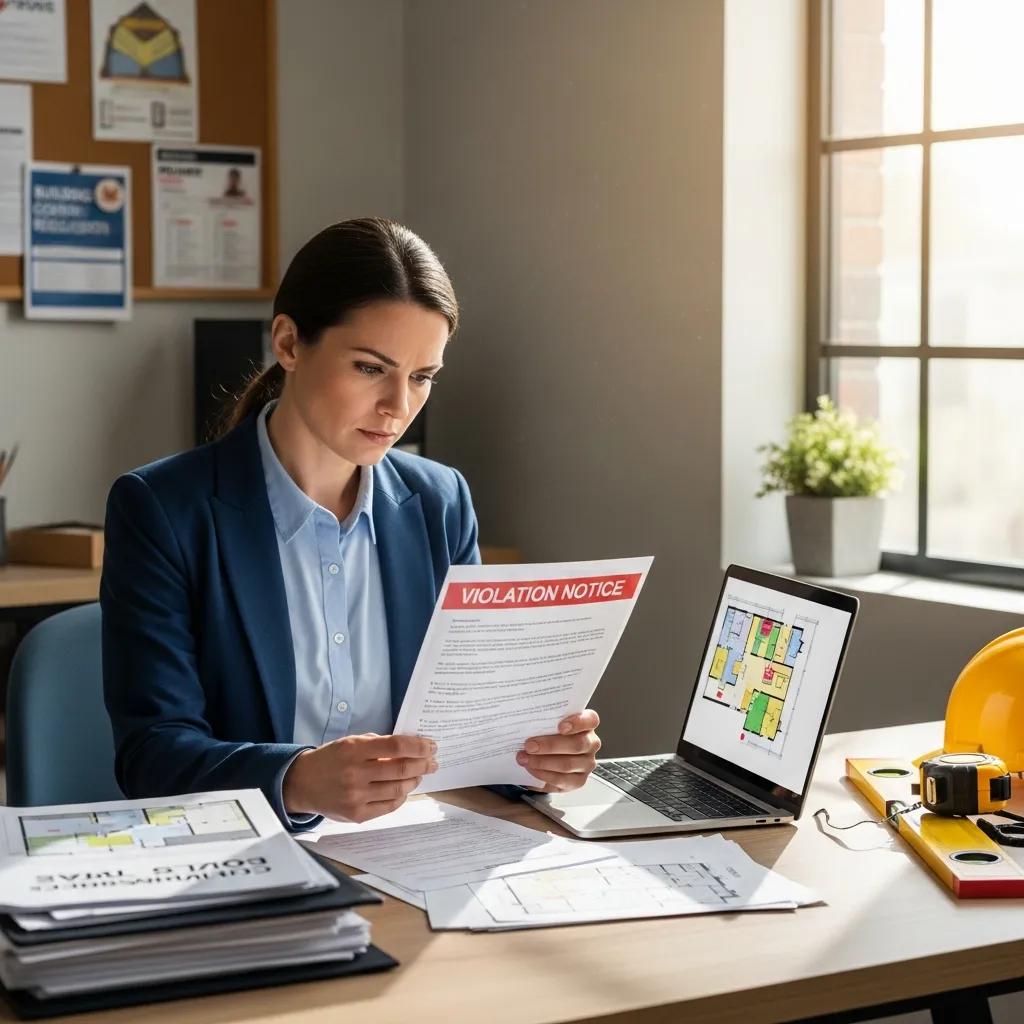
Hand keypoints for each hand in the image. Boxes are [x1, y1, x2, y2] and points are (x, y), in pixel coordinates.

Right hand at [283, 733, 436, 821]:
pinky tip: (404, 789)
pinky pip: (388, 806)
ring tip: (419, 774)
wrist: (302, 783)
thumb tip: (411, 747)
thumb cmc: (331, 759)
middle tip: (433, 762)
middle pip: (401, 769)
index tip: (431, 746)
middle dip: (423, 764)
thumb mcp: (350, 742)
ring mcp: (355, 797)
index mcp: (354, 750)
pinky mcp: (356, 815)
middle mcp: (355, 774)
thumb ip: (378, 744)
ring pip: (398, 789)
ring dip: (414, 780)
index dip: (418, 746)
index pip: (396, 746)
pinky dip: (401, 797)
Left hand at [516, 710, 600, 792]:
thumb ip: (543, 718)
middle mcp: (591, 743)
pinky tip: (531, 769)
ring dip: (542, 762)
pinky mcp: (578, 780)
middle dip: (550, 745)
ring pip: (568, 764)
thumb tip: (525, 719)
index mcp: (587, 724)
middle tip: (529, 745)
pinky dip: (543, 775)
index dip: (577, 722)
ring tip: (525, 759)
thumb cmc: (548, 733)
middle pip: (577, 744)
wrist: (545, 754)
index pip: (590, 720)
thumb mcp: (547, 721)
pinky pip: (562, 780)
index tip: (560, 726)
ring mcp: (586, 763)